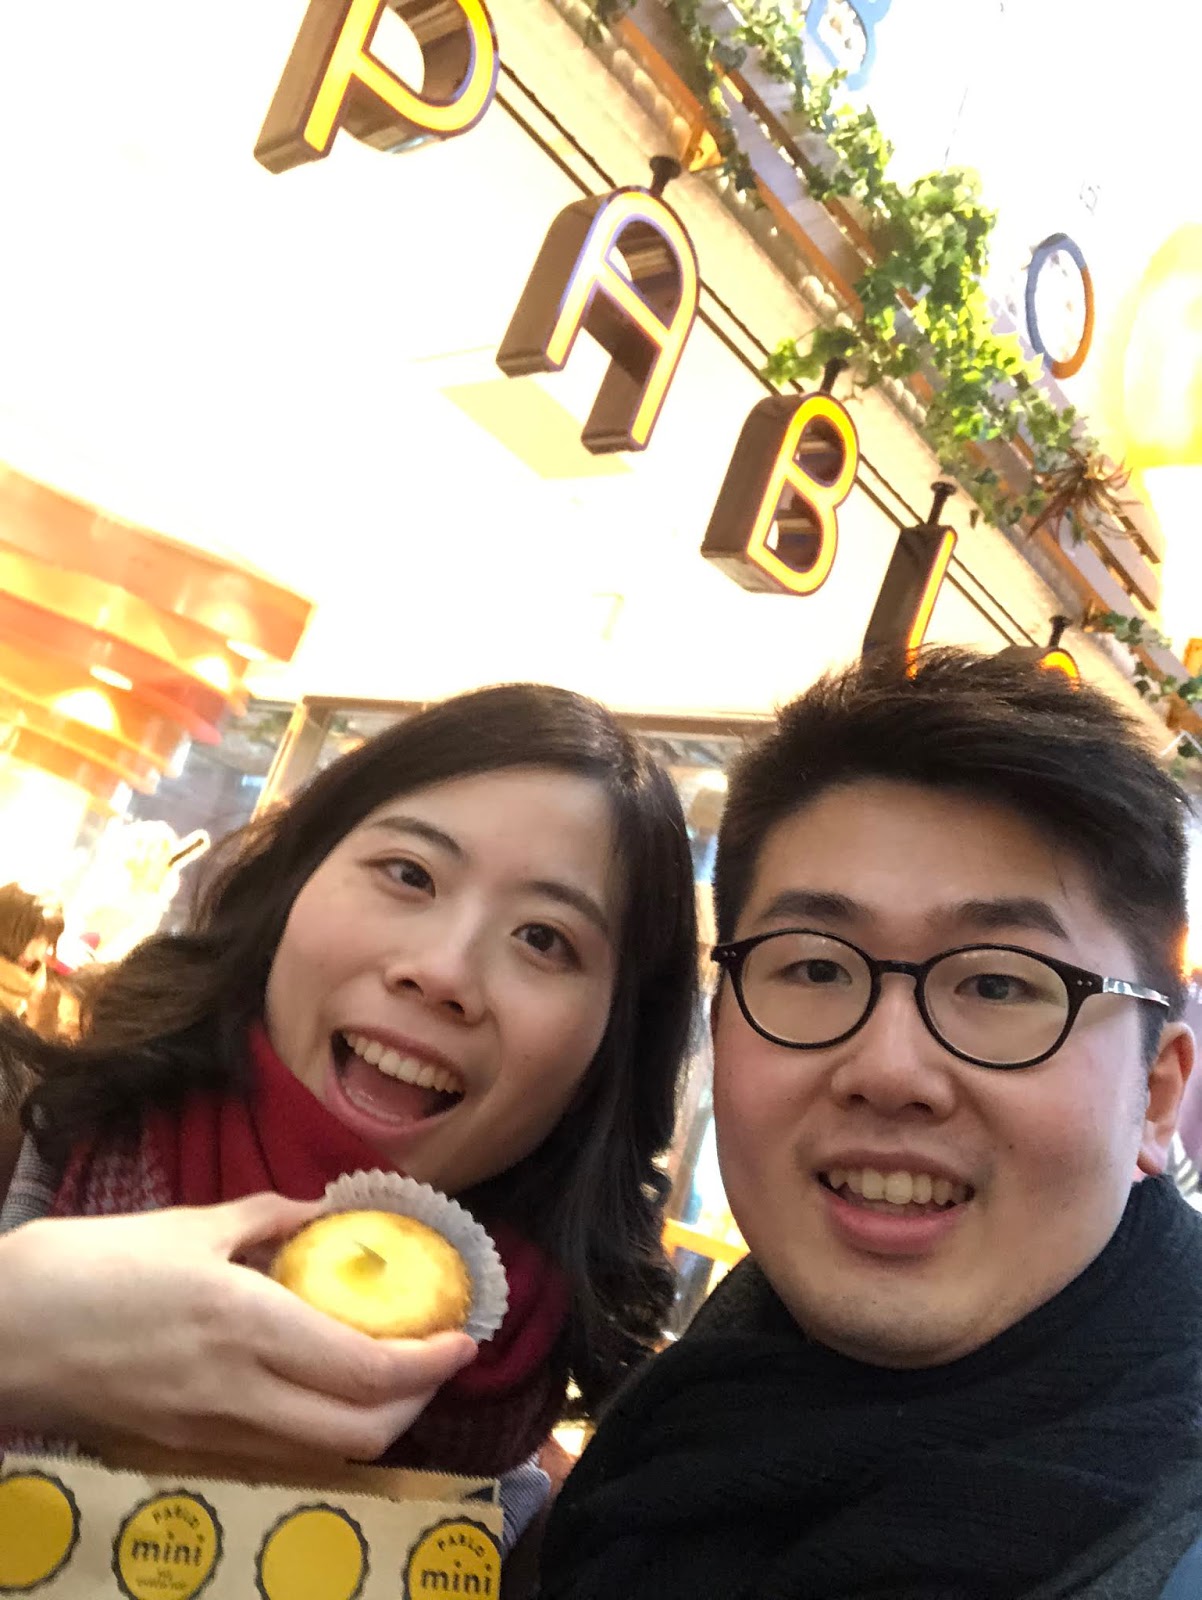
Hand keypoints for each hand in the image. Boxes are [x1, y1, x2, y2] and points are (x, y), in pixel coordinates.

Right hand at [0, 1193, 477, 1463]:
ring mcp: (212, 1429)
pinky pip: (280, 1451)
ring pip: (325, 1452)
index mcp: (245, 1322)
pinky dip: (324, 1427)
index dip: (430, 1362)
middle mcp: (238, 1390)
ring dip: (376, 1420)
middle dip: (418, 1404)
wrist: (2, 1330)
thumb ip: (269, 1217)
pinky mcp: (187, 1446)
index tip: (465, 1337)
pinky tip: (327, 1384)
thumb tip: (326, 1208)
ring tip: (395, 1370)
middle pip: (361, 1433)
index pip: (366, 1369)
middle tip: (437, 1358)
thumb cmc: (94, 1262)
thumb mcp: (190, 1224)